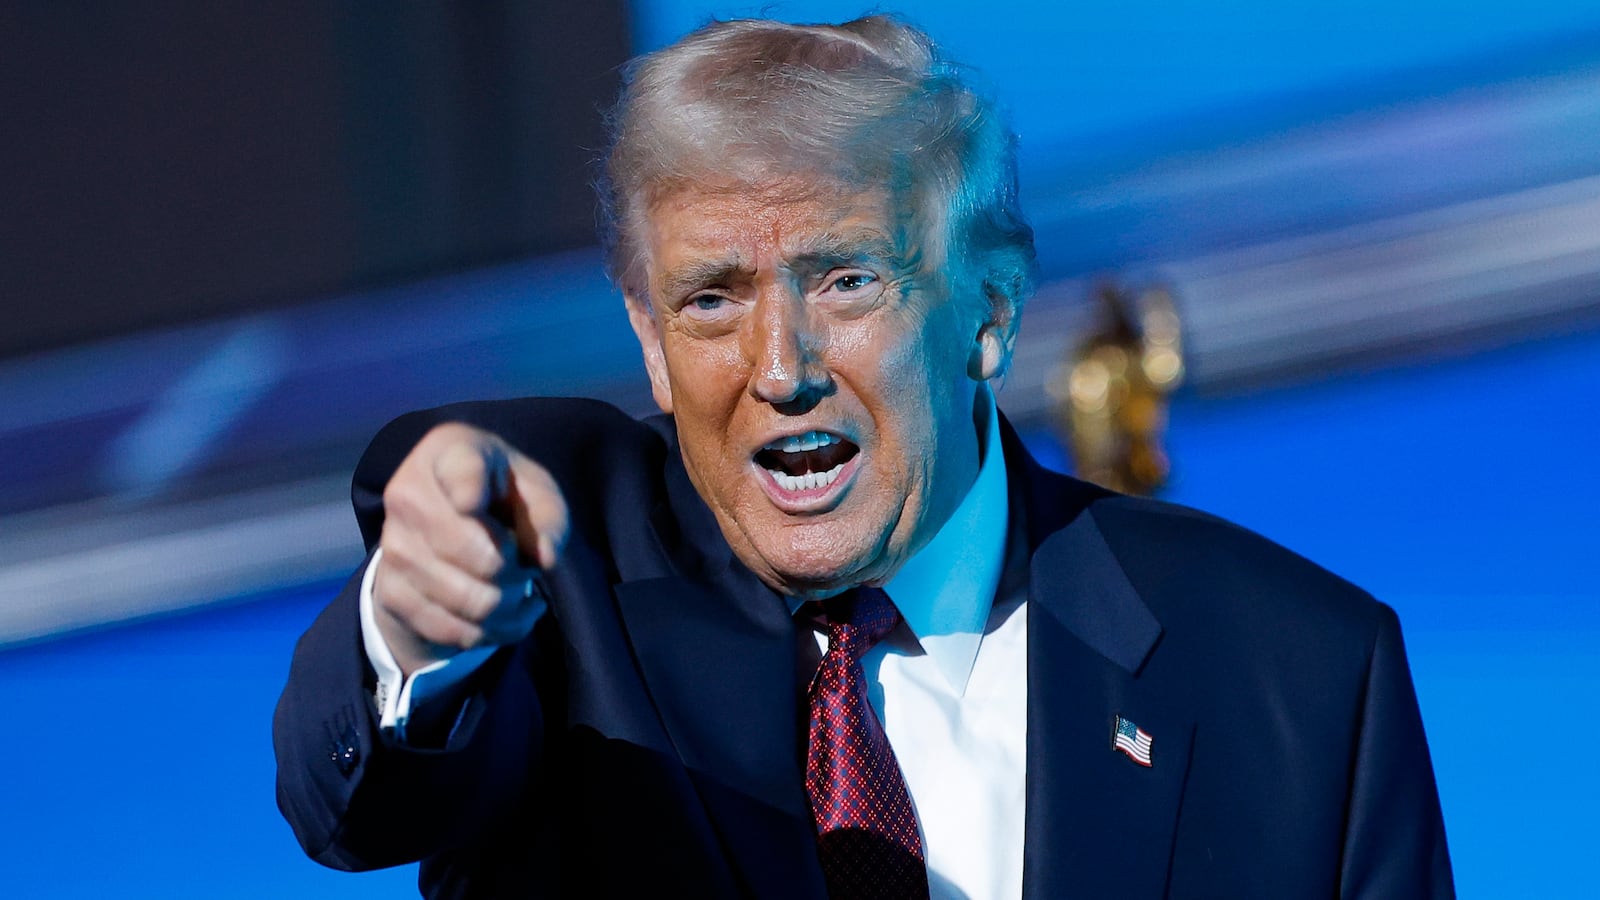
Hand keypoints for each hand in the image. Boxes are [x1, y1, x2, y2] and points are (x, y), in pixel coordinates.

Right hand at [371, 423, 568, 676]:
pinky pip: (453, 630)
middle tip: (522, 564)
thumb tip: (543, 558)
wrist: (443, 523)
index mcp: (448, 451)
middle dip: (517, 570)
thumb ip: (548, 517)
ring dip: (507, 605)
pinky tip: (502, 613)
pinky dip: (490, 632)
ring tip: (516, 589)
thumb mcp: (534, 491)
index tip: (473, 504)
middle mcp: (408, 493)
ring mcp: (392, 545)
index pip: (460, 472)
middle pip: (479, 555)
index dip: (468, 491)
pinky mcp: (389, 591)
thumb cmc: (501, 496)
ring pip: (471, 600)